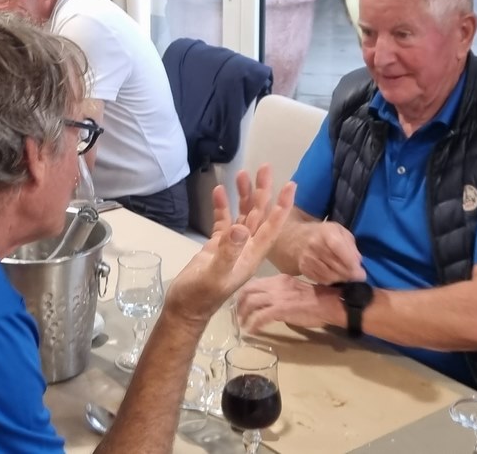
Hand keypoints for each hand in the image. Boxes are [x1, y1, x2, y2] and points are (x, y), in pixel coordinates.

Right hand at [165, 165, 295, 323]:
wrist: (185, 309)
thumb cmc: (201, 295)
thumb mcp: (216, 274)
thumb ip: (228, 252)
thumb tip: (240, 228)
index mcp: (252, 254)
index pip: (272, 226)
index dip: (282, 206)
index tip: (290, 185)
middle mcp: (246, 248)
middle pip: (259, 215)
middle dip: (262, 192)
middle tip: (264, 168)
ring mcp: (232, 246)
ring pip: (242, 215)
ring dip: (243, 196)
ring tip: (242, 174)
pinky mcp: (217, 247)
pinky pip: (223, 221)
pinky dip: (222, 206)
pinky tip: (219, 191)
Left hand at [236, 274, 337, 333]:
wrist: (327, 304)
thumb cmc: (314, 300)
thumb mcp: (293, 290)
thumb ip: (280, 294)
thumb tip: (269, 305)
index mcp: (278, 279)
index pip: (255, 283)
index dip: (244, 293)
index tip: (241, 303)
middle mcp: (275, 285)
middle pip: (248, 290)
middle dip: (240, 303)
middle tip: (238, 314)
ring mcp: (277, 296)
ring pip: (251, 302)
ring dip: (244, 314)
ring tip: (242, 324)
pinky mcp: (280, 309)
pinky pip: (260, 317)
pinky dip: (253, 324)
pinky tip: (252, 330)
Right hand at [297, 222, 365, 283]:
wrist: (298, 239)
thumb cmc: (324, 234)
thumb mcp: (340, 231)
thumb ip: (350, 245)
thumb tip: (357, 262)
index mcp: (326, 232)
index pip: (338, 247)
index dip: (350, 261)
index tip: (360, 270)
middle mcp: (314, 245)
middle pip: (336, 265)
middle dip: (350, 273)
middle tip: (359, 276)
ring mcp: (308, 258)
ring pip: (330, 276)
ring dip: (342, 278)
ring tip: (348, 275)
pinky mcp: (304, 269)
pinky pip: (322, 280)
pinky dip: (332, 281)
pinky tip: (336, 276)